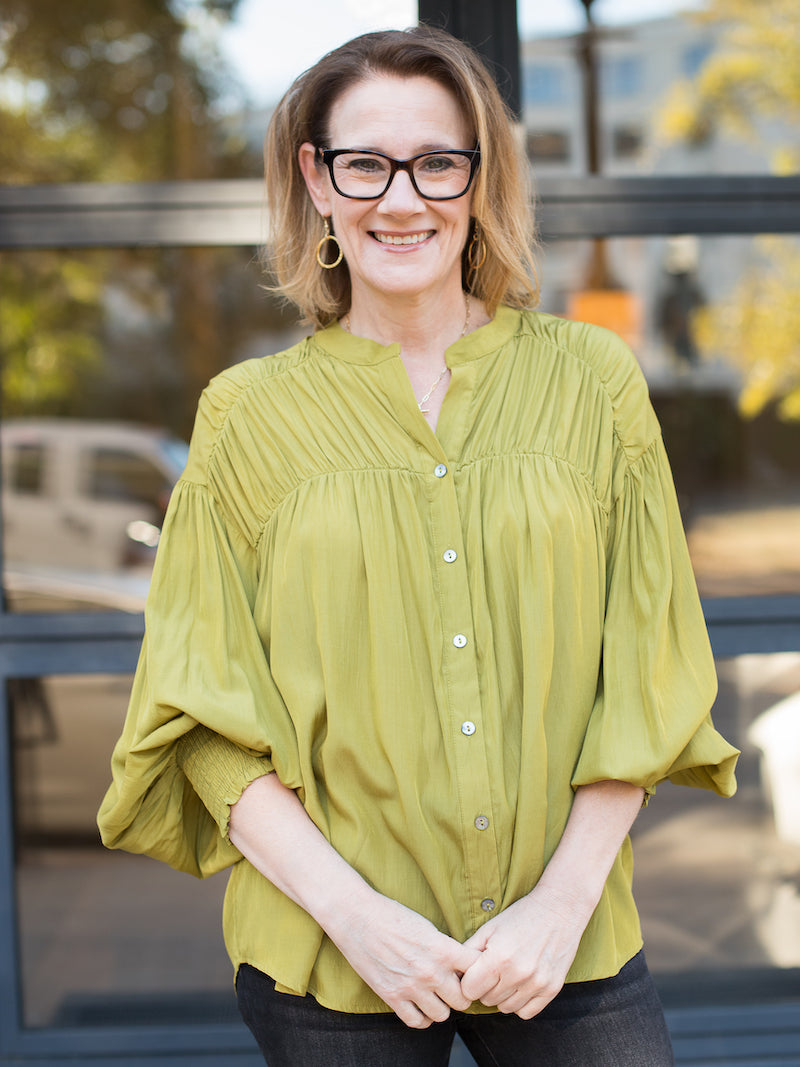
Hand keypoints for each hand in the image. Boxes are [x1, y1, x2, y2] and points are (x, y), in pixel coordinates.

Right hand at [328, 893, 480, 1028]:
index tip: (469, 970)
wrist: (357, 917)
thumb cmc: (392, 915)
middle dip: (460, 993)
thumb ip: (445, 948)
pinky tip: (419, 1004)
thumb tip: (461, 964)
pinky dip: (421, 1016)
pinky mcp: (392, 997)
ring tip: (434, 995)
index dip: (476, 971)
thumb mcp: (427, 926)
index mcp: (442, 949)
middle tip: (452, 985)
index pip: (476, 970)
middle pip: (463, 1000)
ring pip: (442, 1015)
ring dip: (441, 1006)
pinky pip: (417, 1021)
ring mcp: (411, 987)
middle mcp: (430, 971)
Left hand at [459, 884, 590, 1018]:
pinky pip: (526, 1012)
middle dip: (485, 987)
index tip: (474, 972)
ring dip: (502, 995)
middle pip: (487, 1000)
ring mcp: (537, 983)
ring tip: (508, 974)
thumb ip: (468, 951)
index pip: (469, 990)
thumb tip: (453, 972)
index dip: (468, 981)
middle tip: (493, 969)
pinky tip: (521, 984)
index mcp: (498, 958)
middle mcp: (518, 974)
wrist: (559, 909)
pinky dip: (520, 1002)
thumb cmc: (521, 916)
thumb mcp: (490, 928)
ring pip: (506, 1008)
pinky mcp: (552, 989)